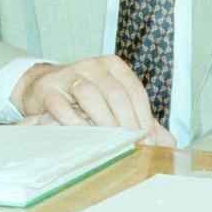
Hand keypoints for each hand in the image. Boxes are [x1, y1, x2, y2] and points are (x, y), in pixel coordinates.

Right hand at [10, 58, 175, 146]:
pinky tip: (84, 139)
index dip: (145, 118)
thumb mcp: (113, 104)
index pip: (135, 91)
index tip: (150, 142)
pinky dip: (74, 123)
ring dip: (103, 121)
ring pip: (90, 95)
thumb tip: (169, 143)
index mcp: (114, 67)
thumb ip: (140, 120)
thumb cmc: (84, 99)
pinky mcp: (47, 88)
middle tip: (133, 146)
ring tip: (112, 142)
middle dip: (127, 122)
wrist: (42, 87)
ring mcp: (69, 74)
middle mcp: (93, 66)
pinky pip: (61, 105)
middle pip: (116, 93)